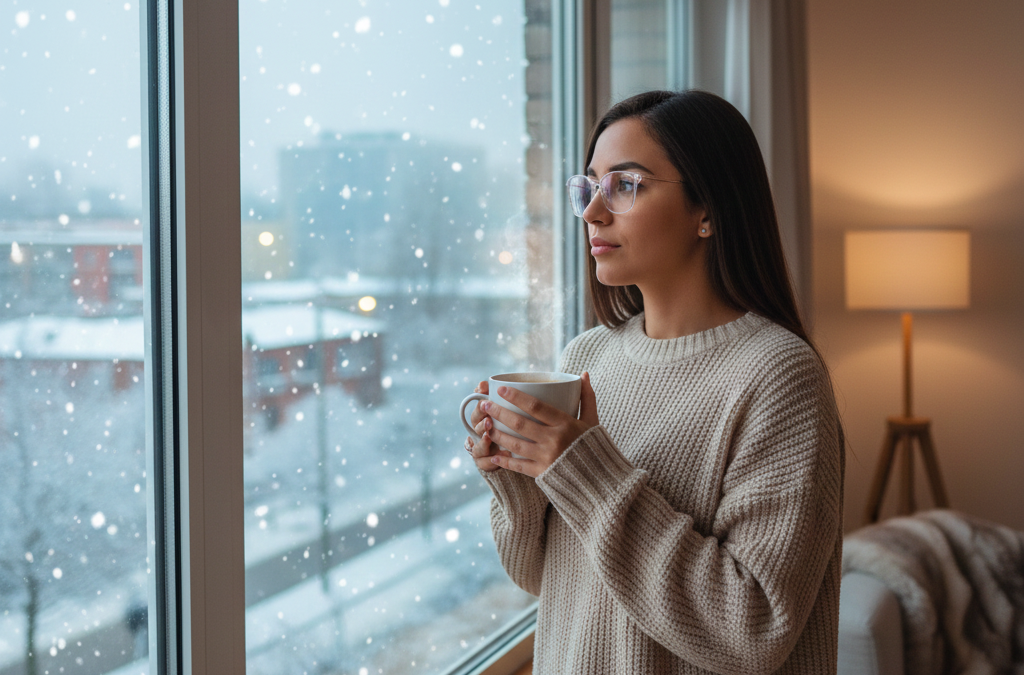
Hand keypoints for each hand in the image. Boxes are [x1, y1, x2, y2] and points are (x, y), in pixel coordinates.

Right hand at [467, 380, 511, 472]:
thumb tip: (486, 382)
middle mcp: (479, 433)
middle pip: (475, 427)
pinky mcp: (485, 463)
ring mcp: (481, 449)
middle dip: (481, 422)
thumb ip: (498, 396)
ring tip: (490, 437)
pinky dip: (493, 461)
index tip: (484, 400)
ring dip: (482, 441)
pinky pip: (485, 463)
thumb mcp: (507, 410)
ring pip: (476, 446)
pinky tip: (505, 456)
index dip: (479, 405)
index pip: (477, 411)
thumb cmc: (509, 425)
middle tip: (489, 419)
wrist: (508, 453)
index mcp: (483, 418)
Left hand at [483, 372, 598, 477]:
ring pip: (515, 444)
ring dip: (497, 434)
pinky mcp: (542, 474)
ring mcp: (547, 458)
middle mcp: (554, 440)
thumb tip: (584, 374)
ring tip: (485, 425)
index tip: (501, 389)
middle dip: (499, 412)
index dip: (516, 396)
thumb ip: (587, 398)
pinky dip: (505, 461)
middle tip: (485, 404)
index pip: (536, 406)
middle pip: (520, 424)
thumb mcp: (593, 421)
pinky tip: (494, 454)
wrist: (601, 480)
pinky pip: (519, 466)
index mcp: (566, 424)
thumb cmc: (595, 447)